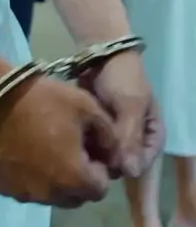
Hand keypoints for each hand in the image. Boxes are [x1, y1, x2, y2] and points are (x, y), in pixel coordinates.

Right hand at [0, 75, 116, 207]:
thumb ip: (109, 135)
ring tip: (46, 148)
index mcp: (74, 178)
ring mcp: (23, 193)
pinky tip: (24, 151)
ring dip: (55, 180)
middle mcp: (49, 195)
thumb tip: (113, 155)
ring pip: (50, 195)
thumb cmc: (43, 99)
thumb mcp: (87, 106)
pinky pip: (26, 189)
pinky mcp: (3, 188)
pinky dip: (30, 177)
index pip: (101, 189)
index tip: (88, 147)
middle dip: (78, 178)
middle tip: (69, 148)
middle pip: (76, 197)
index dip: (99, 168)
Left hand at [80, 50, 163, 177]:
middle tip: (90, 155)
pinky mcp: (97, 127)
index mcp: (153, 134)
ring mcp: (115, 133)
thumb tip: (130, 173)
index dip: (126, 167)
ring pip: (105, 155)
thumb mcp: (129, 106)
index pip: (143, 163)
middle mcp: (135, 138)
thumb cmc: (121, 78)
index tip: (109, 165)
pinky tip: (73, 140)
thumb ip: (130, 138)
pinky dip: (85, 143)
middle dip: (107, 161)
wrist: (100, 53)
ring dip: (94, 153)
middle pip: (122, 162)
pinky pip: (92, 143)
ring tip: (80, 147)